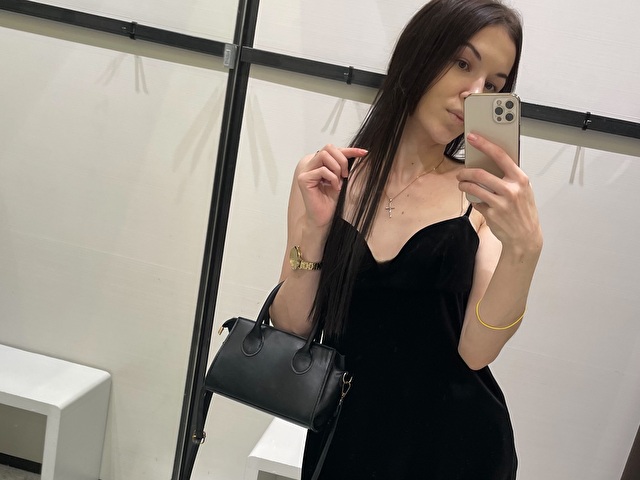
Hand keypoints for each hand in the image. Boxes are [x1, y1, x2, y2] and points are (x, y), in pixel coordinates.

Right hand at [297, 145, 367, 228]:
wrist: (325, 218)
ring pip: (324, 155)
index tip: (363, 153)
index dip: (349, 150)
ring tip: (339, 181)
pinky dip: (332, 178)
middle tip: (346, 175)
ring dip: (336, 168)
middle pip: (328, 148)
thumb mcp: (342, 179)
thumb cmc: (331, 201)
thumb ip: (344, 165)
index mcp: (319, 164)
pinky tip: (335, 188)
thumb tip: (359, 152)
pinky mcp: (304, 179)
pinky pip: (322, 170)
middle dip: (342, 159)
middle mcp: (311, 166)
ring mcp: (306, 172)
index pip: (333, 150)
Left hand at [457, 133, 541, 251]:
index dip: (484, 144)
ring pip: (474, 188)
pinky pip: (476, 202)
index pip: (501, 155)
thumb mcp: (523, 190)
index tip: (473, 137)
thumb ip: (510, 177)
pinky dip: (472, 199)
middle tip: (460, 173)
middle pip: (480, 174)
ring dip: (463, 185)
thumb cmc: (523, 211)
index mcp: (520, 179)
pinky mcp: (491, 214)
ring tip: (462, 184)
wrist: (525, 236)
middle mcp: (511, 190)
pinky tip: (475, 199)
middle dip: (465, 172)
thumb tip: (489, 163)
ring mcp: (501, 203)